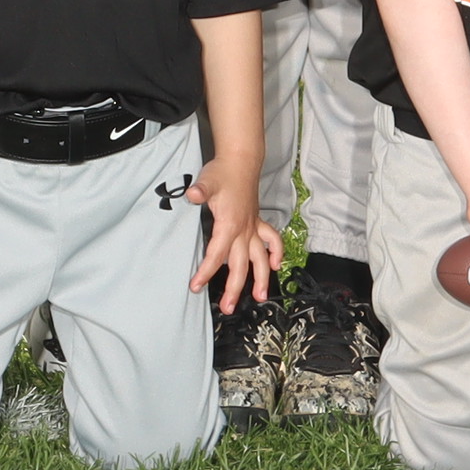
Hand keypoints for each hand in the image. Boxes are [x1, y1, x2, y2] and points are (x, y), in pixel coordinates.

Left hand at [195, 170, 278, 308]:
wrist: (240, 162)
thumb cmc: (222, 173)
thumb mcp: (207, 181)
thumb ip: (200, 191)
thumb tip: (192, 195)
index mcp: (229, 225)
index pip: (217, 255)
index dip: (206, 272)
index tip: (196, 286)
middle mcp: (244, 230)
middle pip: (240, 265)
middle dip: (234, 288)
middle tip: (226, 308)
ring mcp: (253, 227)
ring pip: (261, 258)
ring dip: (262, 278)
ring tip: (259, 297)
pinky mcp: (257, 223)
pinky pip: (272, 241)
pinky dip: (276, 253)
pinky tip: (277, 265)